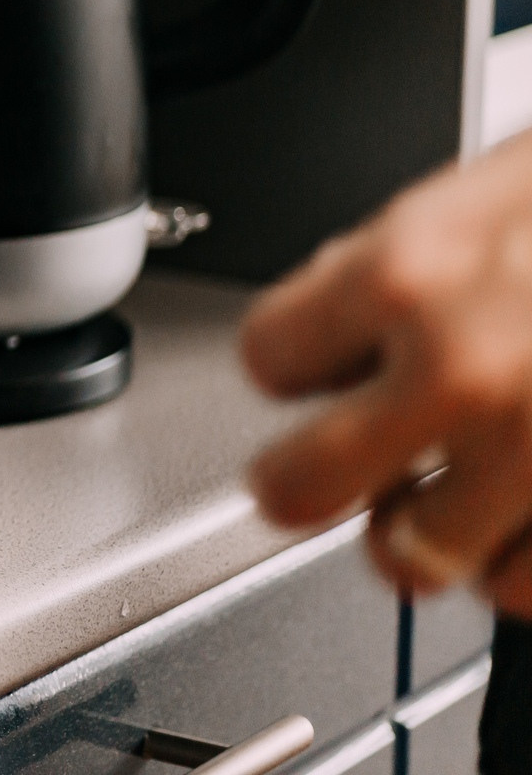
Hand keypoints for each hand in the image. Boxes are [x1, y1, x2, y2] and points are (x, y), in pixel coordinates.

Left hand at [240, 129, 531, 614]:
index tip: (322, 365)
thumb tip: (344, 308)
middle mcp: (464, 373)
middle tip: (338, 466)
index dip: (301, 362)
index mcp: (415, 271)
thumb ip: (411, 257)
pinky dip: (529, 559)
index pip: (269, 357)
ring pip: (409, 556)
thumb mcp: (506, 185)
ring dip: (433, 524)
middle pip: (295, 487)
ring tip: (472, 481)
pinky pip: (524, 589)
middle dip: (312, 477)